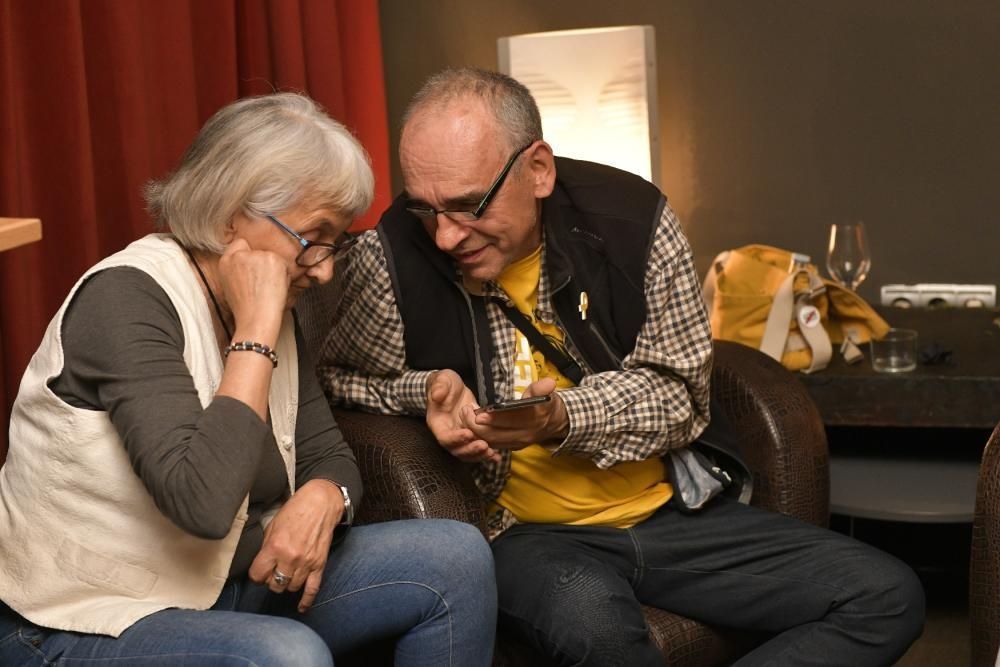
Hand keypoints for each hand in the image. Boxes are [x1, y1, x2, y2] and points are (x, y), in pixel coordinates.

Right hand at [217, 238, 288, 342]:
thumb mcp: (231, 285)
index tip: (255, 268)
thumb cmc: (246, 308)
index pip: (240, 244)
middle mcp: (238, 255)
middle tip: (262, 284)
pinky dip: (284, 275)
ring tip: (268, 288)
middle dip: (263, 263)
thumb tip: (251, 263)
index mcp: (225, 261)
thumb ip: (238, 269)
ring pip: (271, 257)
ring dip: (275, 270)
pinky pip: (283, 263)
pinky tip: (276, 288)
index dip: (249, 255)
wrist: (255, 319)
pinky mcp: (271, 258)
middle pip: (258, 250)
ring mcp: (255, 255)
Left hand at [248, 479, 343, 611]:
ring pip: (291, 588)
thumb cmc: (296, 510)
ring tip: (286, 575)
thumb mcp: (273, 525)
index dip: (256, 574)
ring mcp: (306, 563)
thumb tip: (262, 564)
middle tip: (272, 572)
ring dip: (286, 584)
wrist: (321, 503)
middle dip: (271, 580)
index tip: (259, 571)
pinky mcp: (319, 564)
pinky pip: (312, 589)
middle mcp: (290, 558)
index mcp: (275, 547)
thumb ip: (266, 548)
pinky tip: (301, 607)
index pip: (258, 575)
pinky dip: (306, 601)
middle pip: (274, 584)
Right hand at [425, 370, 499, 463]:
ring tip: (492, 453)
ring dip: (479, 455)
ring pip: (468, 453)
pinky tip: (497, 457)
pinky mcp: (472, 435)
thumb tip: (437, 395)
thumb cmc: (445, 384)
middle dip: (470, 450)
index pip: (444, 437)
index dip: (455, 438)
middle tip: (484, 446)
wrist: (453, 388)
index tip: (468, 434)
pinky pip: (477, 448)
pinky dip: (487, 455)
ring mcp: (461, 436)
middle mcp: (448, 433)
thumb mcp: (442, 380)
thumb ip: (439, 387)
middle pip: (457, 449)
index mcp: (438, 423)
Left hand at [470, 378, 568, 448]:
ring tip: (465, 416)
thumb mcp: (547, 394)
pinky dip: (481, 437)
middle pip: (494, 434)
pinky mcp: (512, 447)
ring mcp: (518, 443)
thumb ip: (542, 389)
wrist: (555, 423)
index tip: (477, 412)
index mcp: (533, 420)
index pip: (509, 420)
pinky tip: (472, 426)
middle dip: (476, 425)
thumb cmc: (546, 405)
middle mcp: (524, 435)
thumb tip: (549, 383)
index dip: (492, 418)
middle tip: (465, 411)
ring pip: (490, 441)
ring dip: (475, 431)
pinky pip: (493, 445)